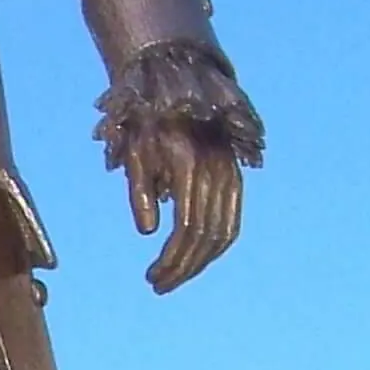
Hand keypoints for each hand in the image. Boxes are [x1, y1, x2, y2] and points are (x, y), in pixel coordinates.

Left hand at [95, 39, 261, 293]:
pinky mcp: (234, 176)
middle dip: (184, 267)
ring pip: (224, 232)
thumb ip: (139, 192)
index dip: (172, 259)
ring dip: (199, 262)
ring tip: (171, 277)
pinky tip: (195, 256)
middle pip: (207, 236)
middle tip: (159, 285)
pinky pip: (231, 219)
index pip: (188, 228)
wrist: (177, 84)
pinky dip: (215, 244)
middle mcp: (217, 171)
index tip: (151, 278)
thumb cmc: (146, 120)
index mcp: (191, 166)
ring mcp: (230, 173)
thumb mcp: (135, 152)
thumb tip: (147, 232)